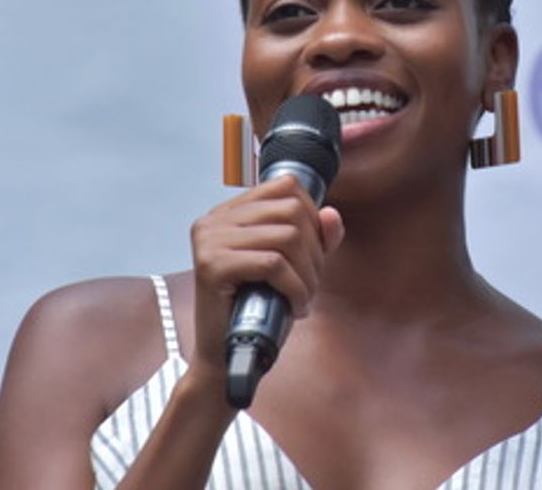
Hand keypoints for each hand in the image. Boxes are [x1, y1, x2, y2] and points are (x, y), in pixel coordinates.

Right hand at [187, 176, 344, 380]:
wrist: (226, 356)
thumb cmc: (257, 310)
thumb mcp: (294, 266)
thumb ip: (316, 237)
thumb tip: (331, 214)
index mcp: (228, 212)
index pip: (285, 185)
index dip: (312, 216)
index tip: (312, 251)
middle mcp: (214, 220)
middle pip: (291, 210)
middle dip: (314, 249)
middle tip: (310, 282)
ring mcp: (209, 240)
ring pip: (287, 237)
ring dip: (308, 273)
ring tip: (303, 297)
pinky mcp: (211, 266)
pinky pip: (273, 264)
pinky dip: (295, 287)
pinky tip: (295, 306)